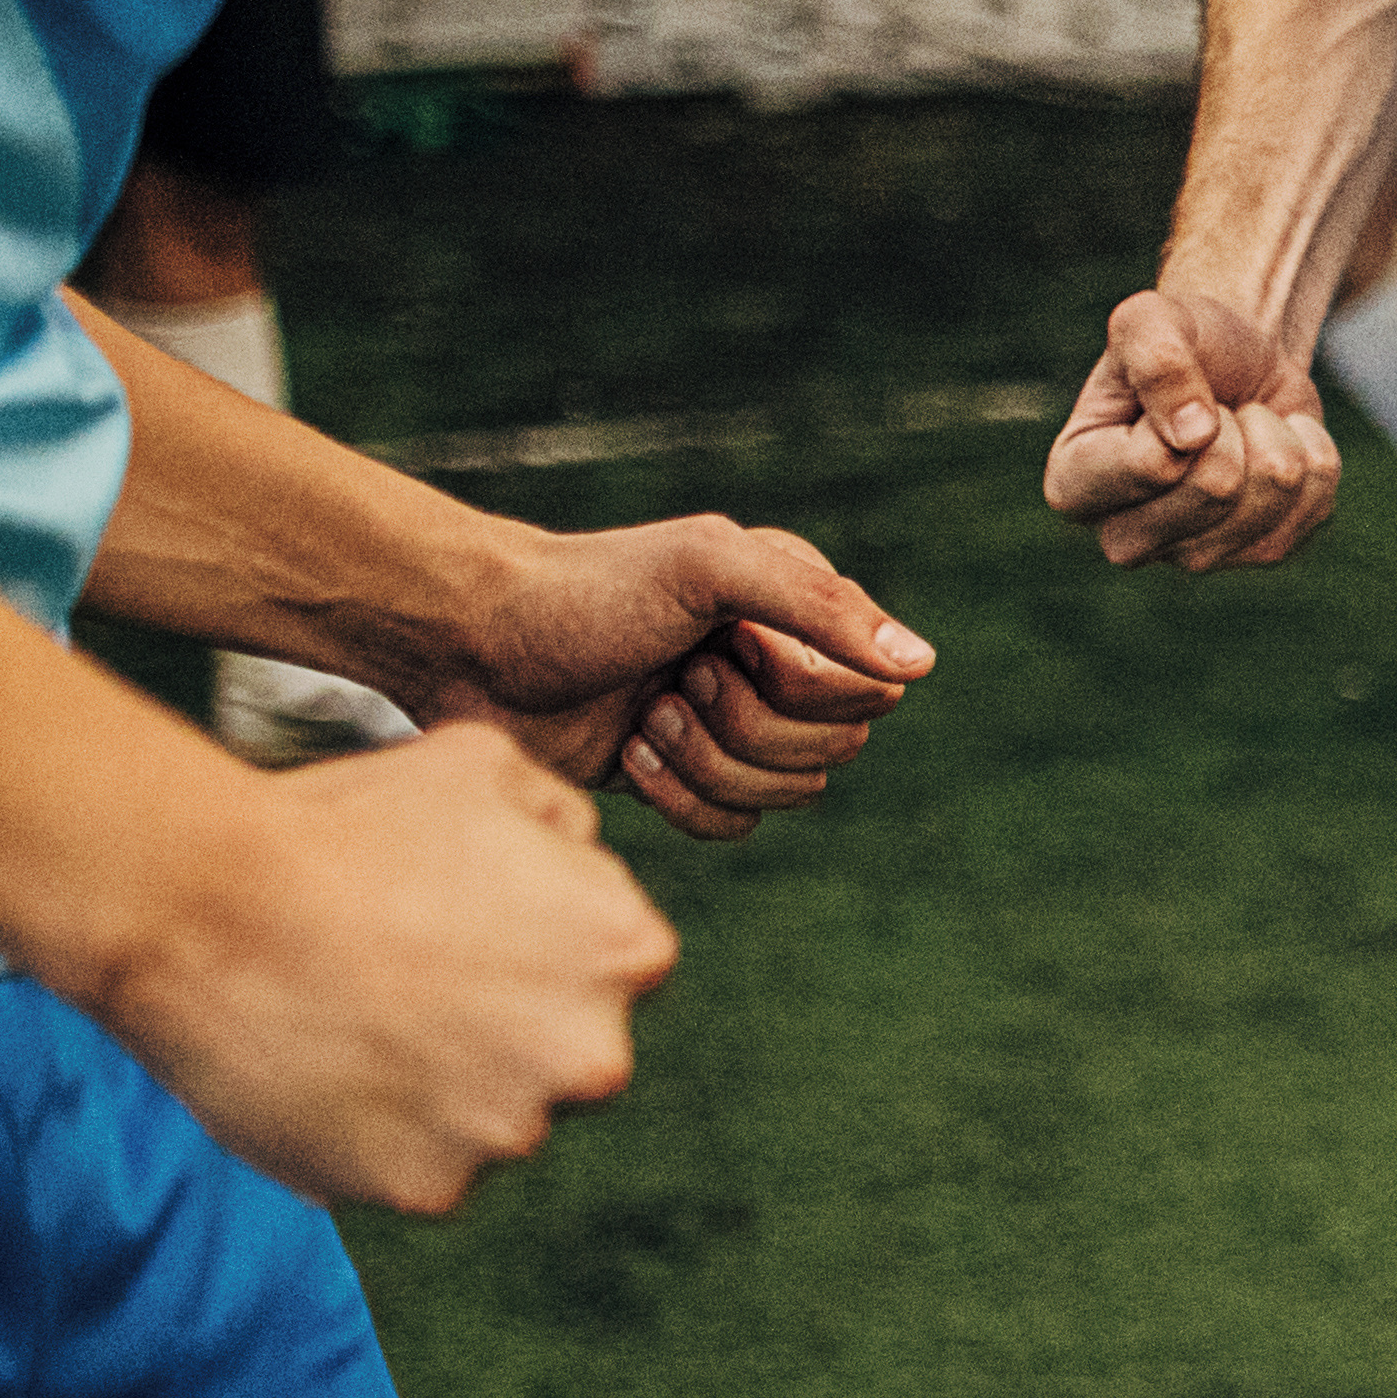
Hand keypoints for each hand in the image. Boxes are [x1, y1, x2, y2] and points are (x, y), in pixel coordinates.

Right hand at [80, 725, 680, 1216]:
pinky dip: (377, 1137)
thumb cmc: (342, 821)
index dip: (531, 948)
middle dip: (504, 1030)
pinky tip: (324, 1074)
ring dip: (442, 1089)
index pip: (609, 969)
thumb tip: (581, 857)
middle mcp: (594, 1055)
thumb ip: (562, 817)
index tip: (455, 932)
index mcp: (628, 952)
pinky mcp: (428, 1189)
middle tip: (403, 985)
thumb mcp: (482, 763)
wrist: (207, 904)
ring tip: (351, 1023)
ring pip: (493, 1120)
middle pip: (566, 1056)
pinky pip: (418, 1169)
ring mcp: (510, 1132)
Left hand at [428, 510, 933, 833]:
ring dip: (703, 763)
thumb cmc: (587, 591)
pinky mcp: (685, 779)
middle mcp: (778, 667)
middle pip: (834, 750)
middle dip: (742, 728)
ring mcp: (732, 727)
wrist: (474, 643)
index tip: (725, 644)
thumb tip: (922, 666)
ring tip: (641, 719)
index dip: (800, 688)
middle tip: (672, 682)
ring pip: (787, 796)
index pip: (869, 689)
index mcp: (798, 610)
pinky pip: (735, 829)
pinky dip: (678, 801)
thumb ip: (820, 606)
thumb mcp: (706, 568)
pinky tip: (626, 756)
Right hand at [1046, 284, 1347, 570]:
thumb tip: (1193, 435)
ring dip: (1273, 434)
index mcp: (1074, 487)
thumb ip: (1155, 359)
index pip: (1152, 465)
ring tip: (1242, 426)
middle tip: (1213, 411)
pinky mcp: (1263, 553)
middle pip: (1218, 486)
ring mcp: (1196, 557)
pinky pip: (1317, 498)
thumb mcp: (1152, 320)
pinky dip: (1309, 449)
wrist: (1238, 364)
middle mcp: (1126, 538)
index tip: (1173, 394)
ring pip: (1275, 490)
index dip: (1184, 410)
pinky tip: (1274, 445)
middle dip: (1232, 424)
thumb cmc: (1182, 344)